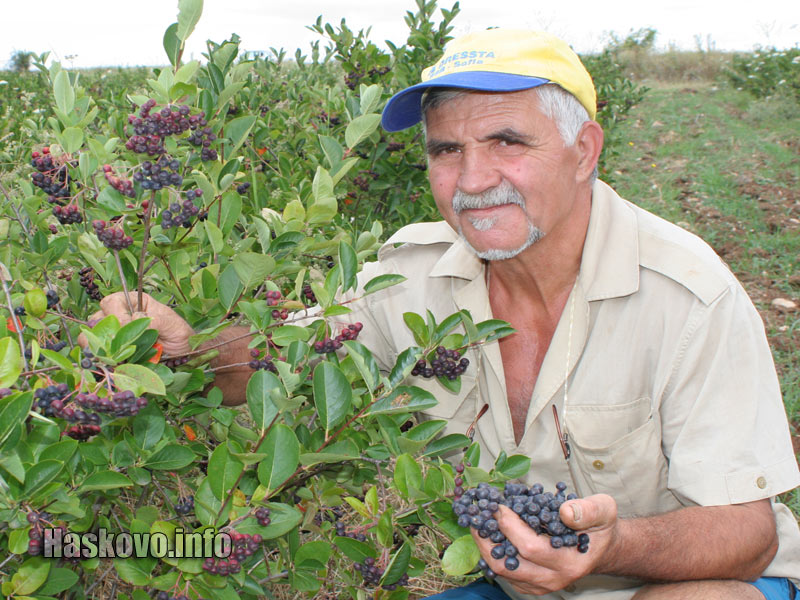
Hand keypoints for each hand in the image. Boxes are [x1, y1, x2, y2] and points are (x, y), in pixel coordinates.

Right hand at [80, 292, 194, 356]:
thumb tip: (134, 318)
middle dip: (100, 332)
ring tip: (107, 357)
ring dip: (96, 347)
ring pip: (92, 336)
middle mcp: (120, 316)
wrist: (185, 353)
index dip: (116, 315)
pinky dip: (100, 359)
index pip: (112, 302)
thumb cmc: (179, 333)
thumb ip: (155, 320)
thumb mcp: (171, 324)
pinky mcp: (114, 350)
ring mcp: (115, 333)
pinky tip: (108, 364)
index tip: (126, 327)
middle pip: (97, 318)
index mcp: (133, 302)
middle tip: (110, 346)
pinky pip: (98, 353)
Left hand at [472, 493, 618, 595]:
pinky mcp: (531, 584)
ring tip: (477, 522)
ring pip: (502, 571)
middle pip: (508, 564)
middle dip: (488, 537)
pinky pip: (504, 573)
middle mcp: (553, 579)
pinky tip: (488, 533)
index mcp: (569, 562)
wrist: (602, 548)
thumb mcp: (603, 510)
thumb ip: (587, 510)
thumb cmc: (600, 526)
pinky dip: (492, 553)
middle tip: (478, 513)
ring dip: (485, 546)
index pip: (529, 547)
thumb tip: (565, 512)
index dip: (509, 525)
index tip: (498, 505)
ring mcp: (541, 585)